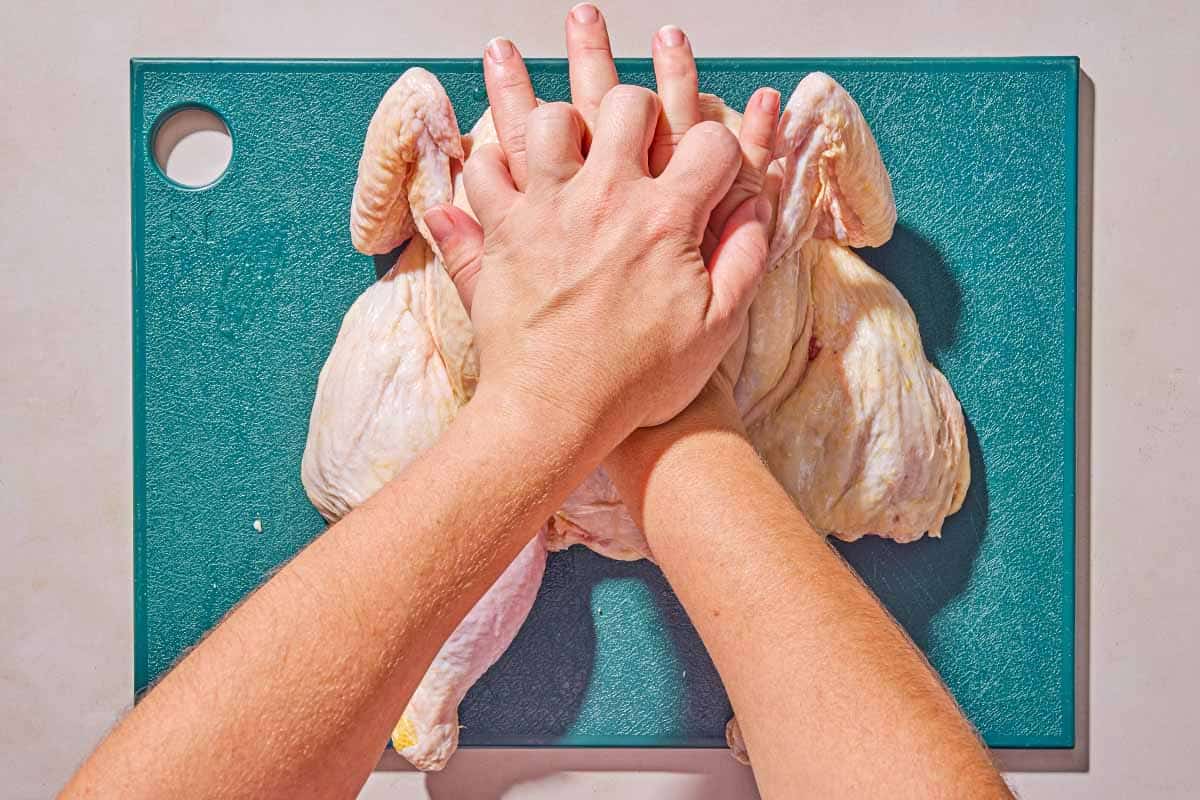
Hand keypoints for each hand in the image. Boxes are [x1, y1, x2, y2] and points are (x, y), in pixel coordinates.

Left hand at [426, 8, 778, 437]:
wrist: (558, 413)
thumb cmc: (637, 380)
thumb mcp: (717, 327)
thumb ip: (744, 257)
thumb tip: (756, 206)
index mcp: (665, 219)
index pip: (709, 142)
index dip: (722, 144)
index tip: (713, 163)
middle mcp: (605, 199)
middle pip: (626, 105)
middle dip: (638, 104)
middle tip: (634, 129)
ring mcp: (548, 210)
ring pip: (547, 121)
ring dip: (557, 120)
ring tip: (564, 137)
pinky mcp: (502, 234)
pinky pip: (483, 172)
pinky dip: (488, 162)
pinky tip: (503, 168)